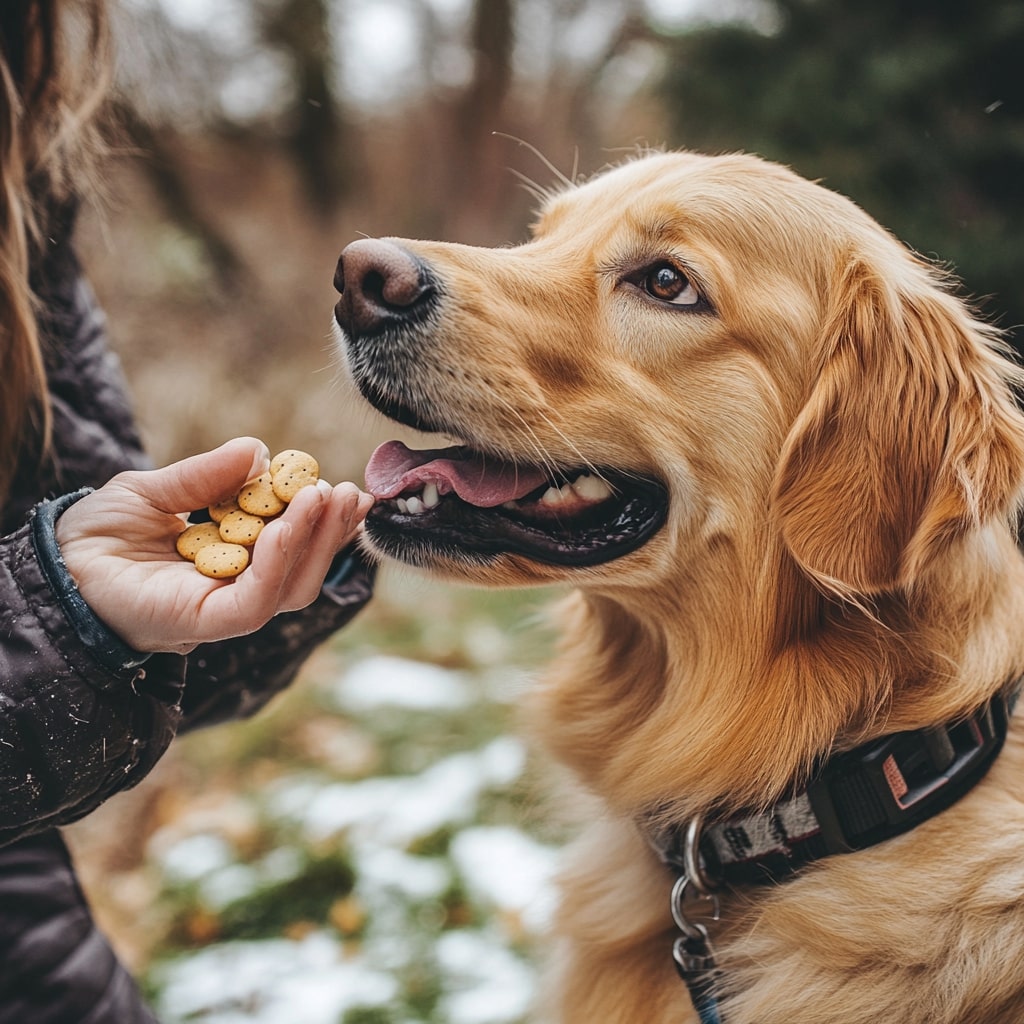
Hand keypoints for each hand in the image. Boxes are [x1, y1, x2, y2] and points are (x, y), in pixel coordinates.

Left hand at [55, 437, 373, 653]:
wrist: (54, 565)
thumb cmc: (102, 532)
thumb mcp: (156, 489)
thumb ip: (206, 475)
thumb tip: (259, 451)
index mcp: (235, 557)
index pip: (294, 544)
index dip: (323, 520)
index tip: (341, 486)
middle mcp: (236, 586)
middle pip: (303, 569)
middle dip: (331, 531)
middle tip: (348, 491)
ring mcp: (223, 608)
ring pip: (291, 589)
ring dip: (314, 543)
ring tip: (322, 497)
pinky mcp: (204, 624)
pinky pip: (254, 602)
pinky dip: (275, 566)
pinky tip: (283, 529)